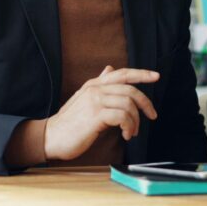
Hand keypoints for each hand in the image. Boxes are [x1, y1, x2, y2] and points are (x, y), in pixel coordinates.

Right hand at [43, 66, 158, 160]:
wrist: (50, 137)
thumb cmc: (70, 122)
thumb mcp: (84, 98)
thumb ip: (99, 84)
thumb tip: (109, 69)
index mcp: (94, 84)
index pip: (122, 73)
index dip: (141, 73)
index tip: (156, 76)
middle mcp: (95, 89)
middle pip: (130, 89)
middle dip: (145, 103)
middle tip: (152, 116)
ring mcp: (95, 101)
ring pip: (128, 104)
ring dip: (136, 121)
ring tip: (131, 132)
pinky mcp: (95, 115)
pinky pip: (123, 116)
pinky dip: (129, 126)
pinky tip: (126, 135)